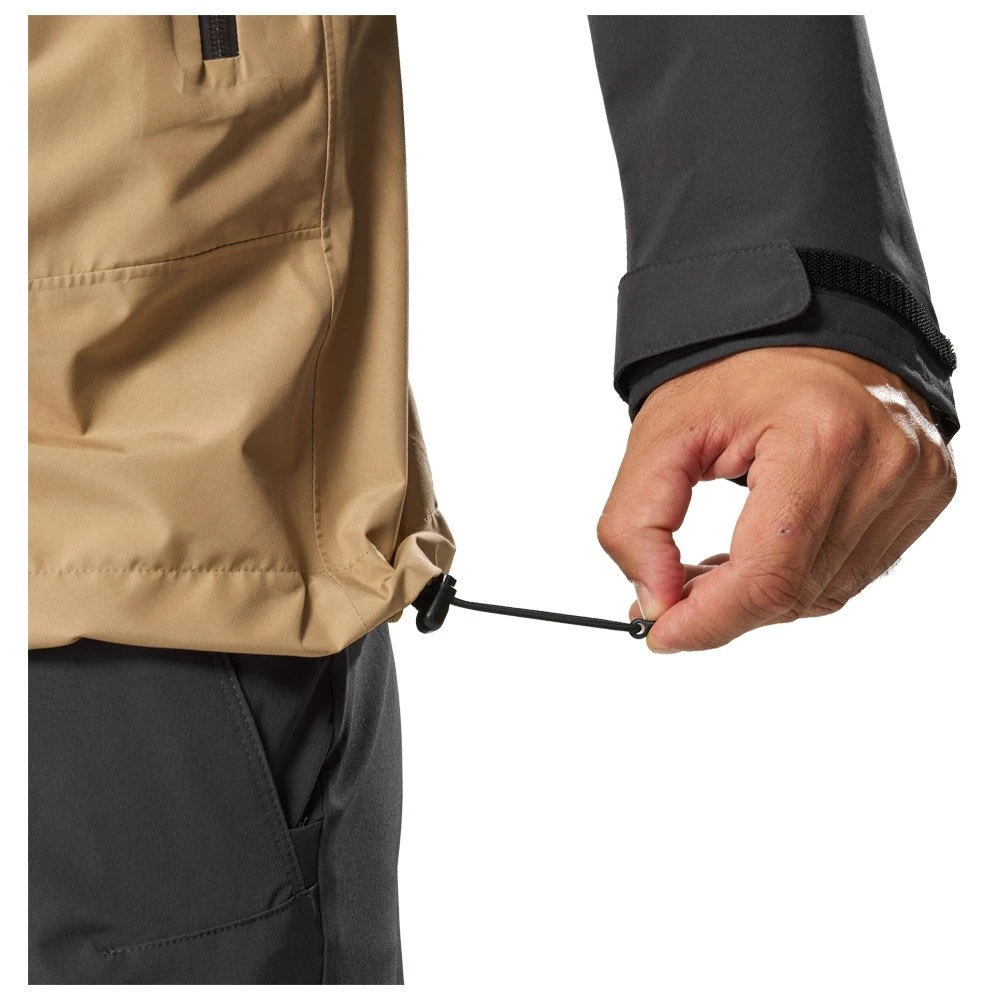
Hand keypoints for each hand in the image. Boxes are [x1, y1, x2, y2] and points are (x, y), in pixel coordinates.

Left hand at [596, 346, 956, 652]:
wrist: (807, 332)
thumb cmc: (735, 376)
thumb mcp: (660, 434)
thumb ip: (636, 522)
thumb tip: (654, 602)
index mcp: (822, 438)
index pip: (769, 573)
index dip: (709, 619)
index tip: (660, 634)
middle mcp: (885, 463)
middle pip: (795, 594)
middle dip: (723, 609)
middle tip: (671, 595)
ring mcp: (916, 480)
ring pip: (824, 595)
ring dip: (759, 597)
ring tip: (713, 564)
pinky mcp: (927, 493)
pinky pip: (853, 575)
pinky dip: (797, 579)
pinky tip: (764, 551)